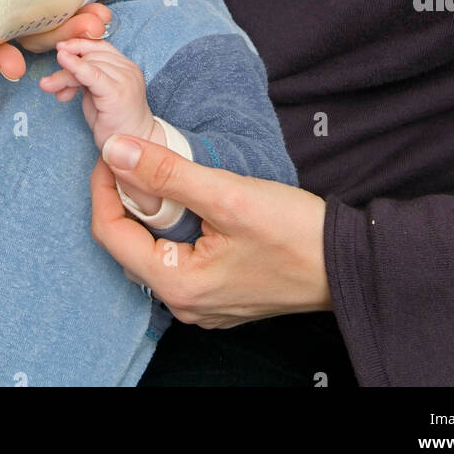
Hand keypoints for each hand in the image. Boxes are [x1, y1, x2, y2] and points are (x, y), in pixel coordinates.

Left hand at [41, 39, 162, 214]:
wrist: (133, 147)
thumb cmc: (114, 122)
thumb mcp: (95, 93)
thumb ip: (84, 76)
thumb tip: (62, 60)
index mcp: (125, 65)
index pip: (99, 46)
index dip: (77, 46)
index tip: (59, 51)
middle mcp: (128, 68)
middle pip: (91, 54)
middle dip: (66, 62)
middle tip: (49, 81)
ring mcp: (125, 79)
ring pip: (87, 63)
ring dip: (64, 74)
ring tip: (50, 88)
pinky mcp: (117, 92)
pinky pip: (92, 74)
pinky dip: (75, 67)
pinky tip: (62, 61)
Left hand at [90, 134, 331, 327]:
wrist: (349, 263)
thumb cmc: (294, 232)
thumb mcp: (227, 193)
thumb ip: (166, 173)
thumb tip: (116, 150)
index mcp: (177, 285)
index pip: (112, 234)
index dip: (104, 187)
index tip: (112, 151)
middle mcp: (184, 304)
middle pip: (130, 244)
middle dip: (125, 198)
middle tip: (134, 156)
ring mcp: (203, 303)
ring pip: (154, 251)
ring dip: (150, 212)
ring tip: (158, 172)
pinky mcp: (221, 293)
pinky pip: (179, 259)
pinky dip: (173, 228)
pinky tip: (188, 200)